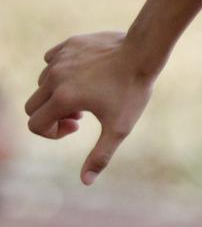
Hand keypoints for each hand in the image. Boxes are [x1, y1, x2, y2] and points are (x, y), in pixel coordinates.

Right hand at [25, 32, 156, 184]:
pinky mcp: (68, 44)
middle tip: (81, 114)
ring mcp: (60, 59)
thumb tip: (86, 182)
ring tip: (86, 94)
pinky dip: (60, 72)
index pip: (35, 124)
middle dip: (52, 115)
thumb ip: (100, 155)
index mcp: (62, 98)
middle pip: (33, 106)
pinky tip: (84, 74)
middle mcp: (54, 77)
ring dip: (57, 94)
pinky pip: (51, 60)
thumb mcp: (119, 127)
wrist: (144, 51)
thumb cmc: (133, 91)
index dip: (53, 133)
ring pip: (42, 83)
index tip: (77, 127)